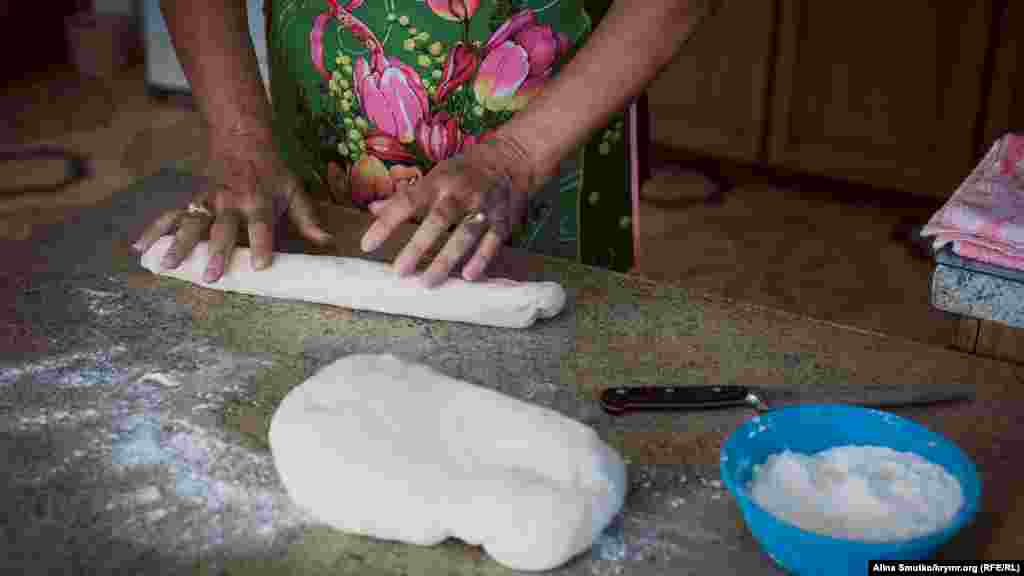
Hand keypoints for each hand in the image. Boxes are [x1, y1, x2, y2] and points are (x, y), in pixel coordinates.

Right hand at [131, 133, 330, 281]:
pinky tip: (140, 249)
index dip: (262, 243)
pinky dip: (154, 231)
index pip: (261, 224)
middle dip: (215, 252)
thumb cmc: (271, 171)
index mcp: (257, 198)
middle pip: (221, 228)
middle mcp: (229, 201)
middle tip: (210, 276)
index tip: (262, 265)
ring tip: (166, 266)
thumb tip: (327, 242)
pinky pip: (171, 216)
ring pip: (191, 223)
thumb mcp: (294, 189)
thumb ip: (307, 218)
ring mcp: (208, 201)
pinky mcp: (193, 201)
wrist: (241, 139)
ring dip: (178, 245)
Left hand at [360, 135, 540, 287]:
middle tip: (399, 271)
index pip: (407, 201)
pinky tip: (469, 276)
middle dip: (419, 246)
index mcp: (438, 181)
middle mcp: (460, 193)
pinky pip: (493, 241)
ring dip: (447, 259)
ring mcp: (484, 207)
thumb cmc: (462, 171)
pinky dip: (482, 258)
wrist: (509, 160)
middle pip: (438, 220)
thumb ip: (404, 195)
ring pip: (465, 234)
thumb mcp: (433, 175)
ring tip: (428, 282)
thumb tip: (372, 209)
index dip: (386, 223)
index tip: (367, 245)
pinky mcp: (503, 219)